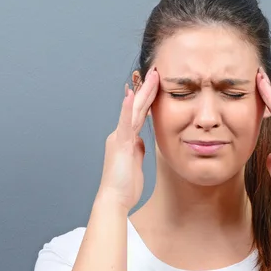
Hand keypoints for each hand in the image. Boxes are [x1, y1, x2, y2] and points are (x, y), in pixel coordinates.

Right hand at [97, 68, 158, 210]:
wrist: (114, 198)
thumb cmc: (125, 186)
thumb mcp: (135, 164)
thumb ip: (137, 150)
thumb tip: (141, 142)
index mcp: (126, 139)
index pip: (139, 114)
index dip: (147, 99)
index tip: (155, 84)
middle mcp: (121, 135)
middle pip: (137, 107)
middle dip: (147, 89)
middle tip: (156, 71)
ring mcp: (120, 138)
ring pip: (134, 111)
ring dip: (142, 92)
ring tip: (151, 76)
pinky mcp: (120, 144)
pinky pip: (125, 124)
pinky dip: (127, 109)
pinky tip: (131, 95)